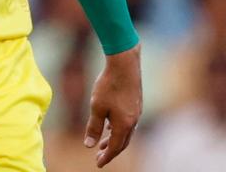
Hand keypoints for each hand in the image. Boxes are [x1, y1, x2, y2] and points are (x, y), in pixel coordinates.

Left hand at [85, 44, 141, 166]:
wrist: (124, 63)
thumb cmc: (109, 85)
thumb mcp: (97, 107)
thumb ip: (94, 127)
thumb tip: (89, 145)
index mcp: (124, 125)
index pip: (116, 147)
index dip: (106, 157)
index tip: (98, 164)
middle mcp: (133, 121)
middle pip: (122, 142)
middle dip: (111, 151)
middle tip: (99, 157)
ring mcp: (136, 112)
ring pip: (125, 132)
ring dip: (114, 139)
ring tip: (103, 143)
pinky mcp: (135, 103)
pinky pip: (127, 122)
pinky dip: (118, 128)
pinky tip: (110, 125)